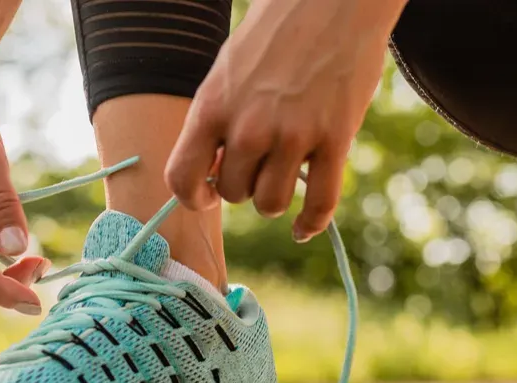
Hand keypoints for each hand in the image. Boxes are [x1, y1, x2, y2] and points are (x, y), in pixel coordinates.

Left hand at [166, 0, 404, 241]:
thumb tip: (215, 173)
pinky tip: (303, 227)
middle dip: (243, 187)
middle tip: (258, 167)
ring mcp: (293, 135)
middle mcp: (248, 126)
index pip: (182, 177)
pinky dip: (310, 223)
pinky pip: (319, 203)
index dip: (192, 197)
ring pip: (270, 202)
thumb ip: (218, 120)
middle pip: (233, 193)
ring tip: (283, 177)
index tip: (207, 195)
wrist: (332, 2)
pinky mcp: (335, 140)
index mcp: (212, 106)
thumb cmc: (276, 33)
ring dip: (274, 199)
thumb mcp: (228, 71)